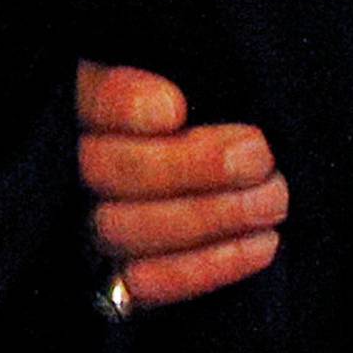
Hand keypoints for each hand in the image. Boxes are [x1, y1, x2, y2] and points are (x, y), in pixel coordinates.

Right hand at [77, 61, 286, 306]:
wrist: (218, 178)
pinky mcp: (122, 278)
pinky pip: (150, 283)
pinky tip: (263, 243)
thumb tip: (217, 74)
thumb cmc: (214, 109)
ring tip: (273, 198)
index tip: (174, 107)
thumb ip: (193, 69)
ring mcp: (95, 223)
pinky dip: (208, 267)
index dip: (121, 105)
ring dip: (211, 217)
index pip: (87, 97)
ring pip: (127, 228)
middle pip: (108, 169)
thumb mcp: (198, 75)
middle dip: (191, 166)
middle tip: (258, 155)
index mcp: (89, 99)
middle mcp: (79, 162)